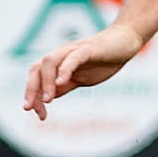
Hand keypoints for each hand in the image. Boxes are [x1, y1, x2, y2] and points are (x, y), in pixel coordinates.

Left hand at [22, 24, 145, 118]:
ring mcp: (74, 50)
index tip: (39, 114)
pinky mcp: (88, 49)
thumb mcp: (82, 78)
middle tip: (31, 109)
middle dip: (31, 89)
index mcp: (59, 63)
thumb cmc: (105, 59)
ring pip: (49, 62)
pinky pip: (72, 58)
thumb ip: (66, 86)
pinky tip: (61, 82)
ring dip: (45, 82)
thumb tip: (50, 97)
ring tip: (48, 100)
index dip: (32, 95)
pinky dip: (64, 70)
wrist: (126, 42)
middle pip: (36, 68)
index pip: (36, 77)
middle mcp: (62, 55)